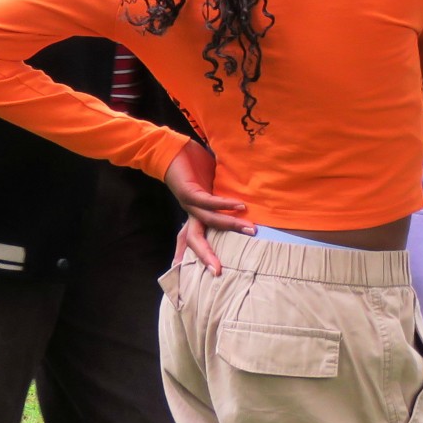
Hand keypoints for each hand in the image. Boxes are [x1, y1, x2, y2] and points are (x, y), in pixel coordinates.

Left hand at [163, 141, 253, 274]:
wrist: (171, 149)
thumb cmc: (191, 166)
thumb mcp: (208, 185)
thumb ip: (221, 196)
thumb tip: (245, 200)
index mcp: (193, 213)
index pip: (191, 239)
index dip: (194, 256)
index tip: (199, 274)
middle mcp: (190, 212)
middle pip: (195, 241)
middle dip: (206, 256)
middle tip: (218, 272)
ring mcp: (189, 203)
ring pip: (209, 222)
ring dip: (231, 226)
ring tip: (251, 230)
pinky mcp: (190, 191)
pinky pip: (209, 202)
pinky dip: (225, 205)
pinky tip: (240, 205)